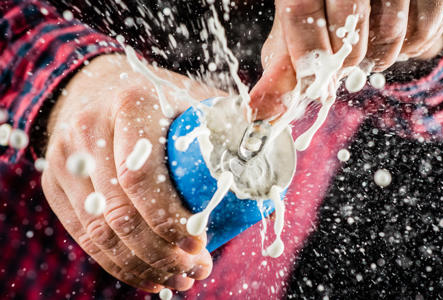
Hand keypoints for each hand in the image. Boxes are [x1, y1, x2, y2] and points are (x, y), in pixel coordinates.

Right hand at [41, 54, 220, 291]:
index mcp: (130, 104)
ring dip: (143, 266)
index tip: (201, 243)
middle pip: (120, 212)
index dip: (170, 219)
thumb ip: (227, 119)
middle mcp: (89, 131)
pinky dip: (118, 264)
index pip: (142, 176)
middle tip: (196, 271)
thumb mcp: (190, 96)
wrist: (95, 86)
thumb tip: (268, 154)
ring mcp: (66, 161)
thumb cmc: (158, 97)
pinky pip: (84, 236)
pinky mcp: (56, 185)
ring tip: (179, 280)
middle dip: (161, 254)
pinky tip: (149, 276)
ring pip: (100, 232)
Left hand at [249, 0, 442, 119]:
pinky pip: (424, 35)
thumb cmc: (326, 6)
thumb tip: (259, 115)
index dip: (306, 52)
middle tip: (344, 62)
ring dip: (377, 59)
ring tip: (369, 48)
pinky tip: (397, 35)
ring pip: (390, 37)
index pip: (301, 10)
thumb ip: (283, 71)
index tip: (311, 83)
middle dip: (344, 61)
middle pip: (349, 28)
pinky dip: (409, 49)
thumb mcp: (299, 28)